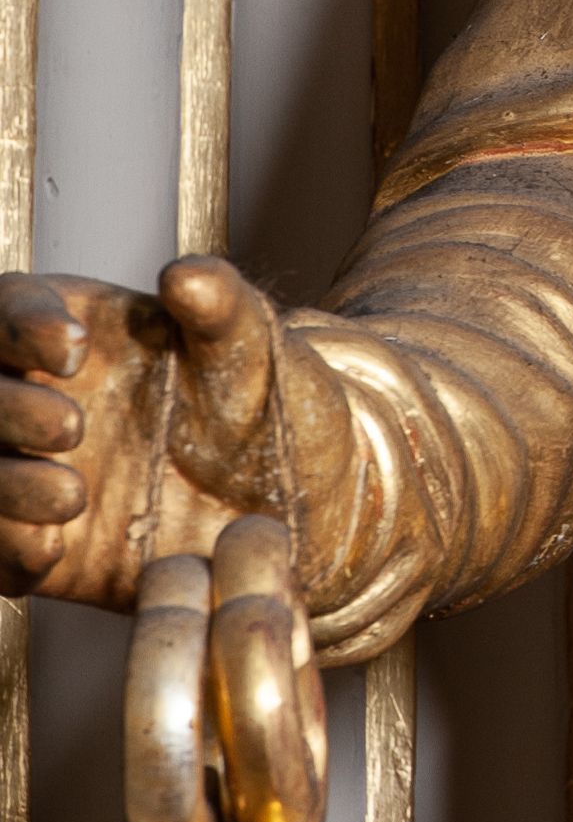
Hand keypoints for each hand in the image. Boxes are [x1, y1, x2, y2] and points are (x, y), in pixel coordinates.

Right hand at [0, 259, 289, 610]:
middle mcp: (36, 398)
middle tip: (71, 425)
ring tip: (72, 494)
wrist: (295, 502)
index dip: (22, 322)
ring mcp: (33, 472)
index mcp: (72, 333)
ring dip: (6, 483)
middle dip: (7, 408)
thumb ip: (221, 306)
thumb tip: (186, 273)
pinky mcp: (43, 544)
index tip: (75, 348)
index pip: (9, 308)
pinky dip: (9, 548)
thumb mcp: (254, 348)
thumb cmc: (266, 404)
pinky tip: (51, 548)